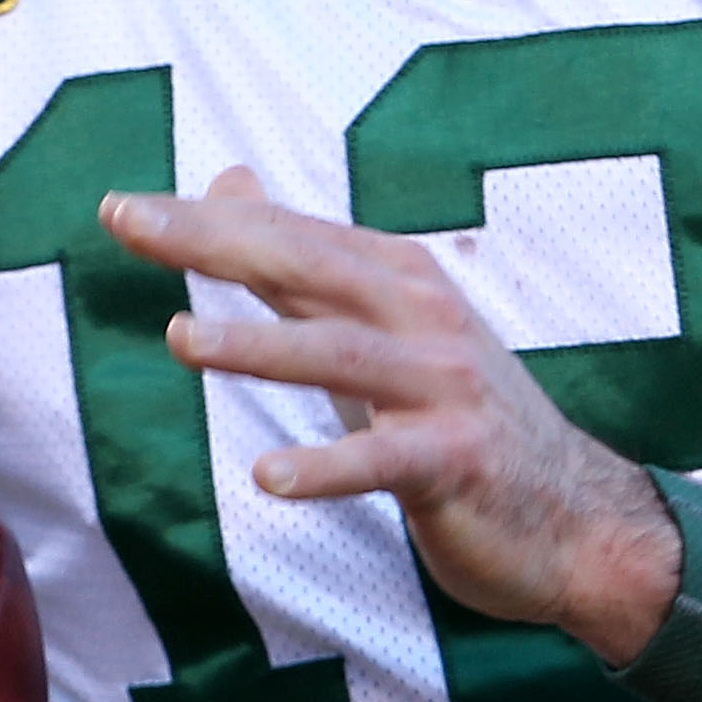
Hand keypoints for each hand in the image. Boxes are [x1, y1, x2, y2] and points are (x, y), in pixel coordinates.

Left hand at [105, 168, 678, 663]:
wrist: (576, 518)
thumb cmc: (460, 418)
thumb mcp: (381, 327)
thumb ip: (301, 263)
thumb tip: (228, 183)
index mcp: (399, 280)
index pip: (291, 236)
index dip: (208, 220)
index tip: (124, 209)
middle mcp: (423, 318)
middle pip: (309, 267)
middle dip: (219, 244)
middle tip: (134, 226)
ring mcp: (443, 387)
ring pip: (341, 353)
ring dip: (260, 344)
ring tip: (181, 338)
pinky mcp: (456, 460)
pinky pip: (382, 461)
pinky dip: (326, 466)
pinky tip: (268, 478)